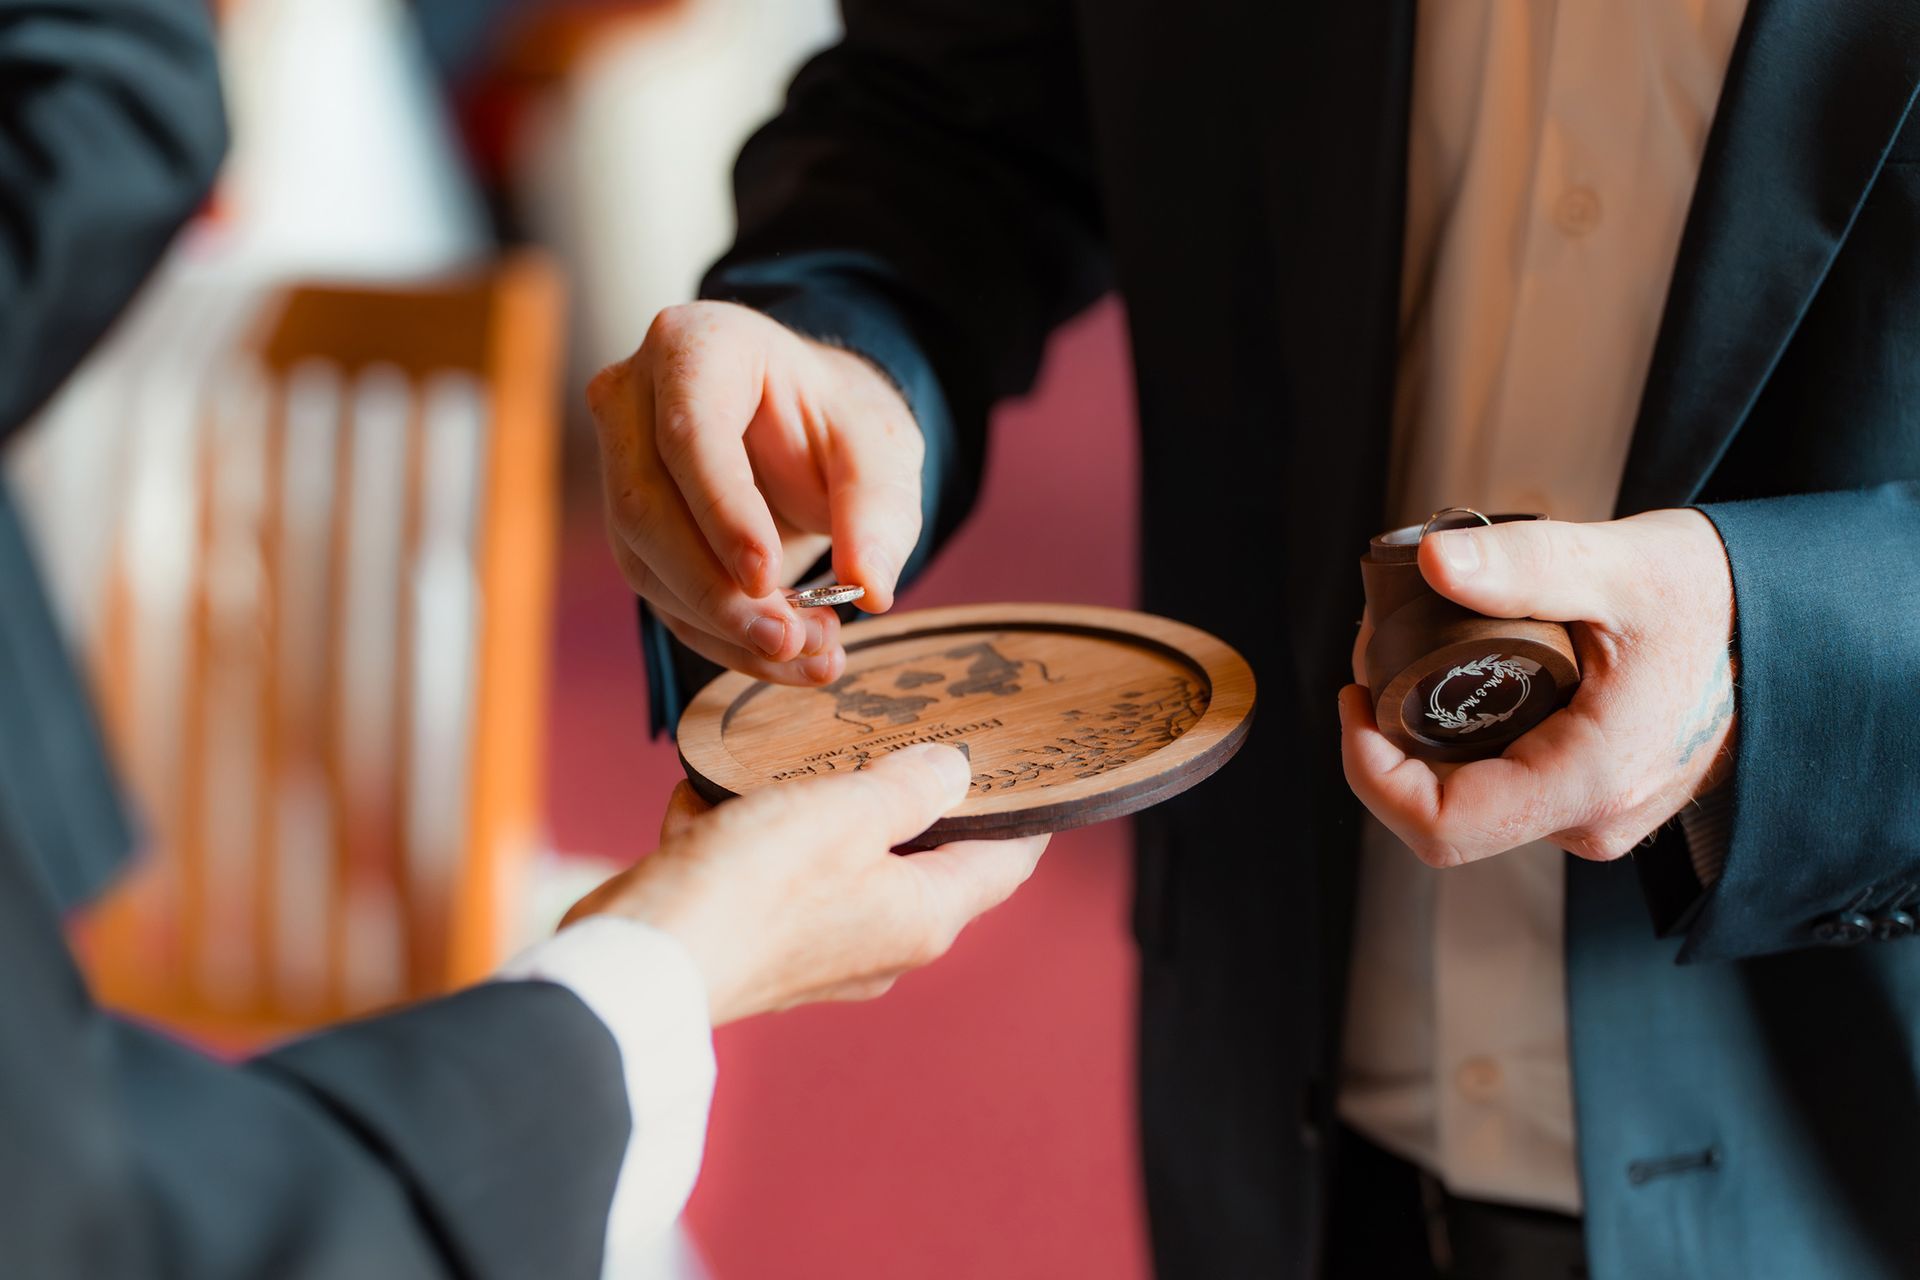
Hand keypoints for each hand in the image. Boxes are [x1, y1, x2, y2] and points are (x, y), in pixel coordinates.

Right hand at [562, 744, 1047, 1023]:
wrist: (642, 959)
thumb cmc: (752, 886)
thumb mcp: (845, 811)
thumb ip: (910, 787)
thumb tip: (957, 770)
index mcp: (924, 916)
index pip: (1007, 862)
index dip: (1026, 810)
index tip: (1031, 764)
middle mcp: (885, 946)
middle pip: (921, 855)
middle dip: (896, 796)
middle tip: (890, 737)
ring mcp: (825, 953)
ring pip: (838, 856)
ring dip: (805, 809)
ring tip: (772, 775)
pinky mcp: (766, 949)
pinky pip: (774, 873)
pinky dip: (747, 835)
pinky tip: (710, 816)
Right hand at [587, 301, 923, 685]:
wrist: (808, 430)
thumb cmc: (837, 421)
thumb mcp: (881, 449)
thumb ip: (879, 511)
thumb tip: (869, 589)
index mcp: (695, 346)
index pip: (688, 435)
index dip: (722, 511)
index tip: (768, 576)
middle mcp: (634, 398)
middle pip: (644, 507)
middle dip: (716, 590)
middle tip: (792, 639)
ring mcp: (619, 464)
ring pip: (645, 562)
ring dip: (724, 625)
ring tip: (811, 651)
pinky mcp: (631, 528)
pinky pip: (661, 596)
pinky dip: (723, 639)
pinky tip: (784, 658)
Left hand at [1339, 509, 1736, 867]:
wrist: (1789, 627)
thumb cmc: (1713, 597)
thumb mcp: (1620, 565)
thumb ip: (1525, 564)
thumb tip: (1431, 562)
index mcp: (1588, 782)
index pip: (1442, 825)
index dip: (1370, 772)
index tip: (1352, 696)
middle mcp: (1591, 819)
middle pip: (1446, 811)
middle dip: (1389, 740)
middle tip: (1374, 653)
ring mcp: (1595, 816)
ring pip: (1473, 799)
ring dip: (1424, 737)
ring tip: (1409, 653)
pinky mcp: (1594, 798)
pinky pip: (1506, 786)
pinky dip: (1466, 739)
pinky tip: (1456, 680)